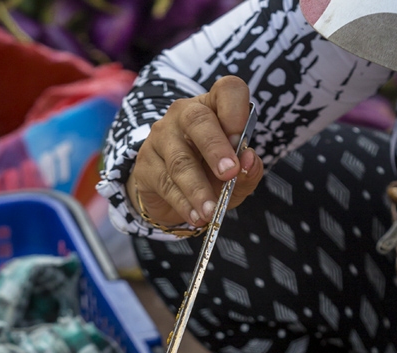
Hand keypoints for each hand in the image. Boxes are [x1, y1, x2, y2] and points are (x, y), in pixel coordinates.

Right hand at [126, 76, 263, 229]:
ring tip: (210, 211)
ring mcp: (161, 136)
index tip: (241, 138)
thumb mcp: (239, 177)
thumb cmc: (213, 178)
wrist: (177, 200)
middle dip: (215, 148)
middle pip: (198, 120)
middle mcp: (184, 114)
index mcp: (214, 108)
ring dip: (198, 188)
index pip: (228, 91)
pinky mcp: (145, 164)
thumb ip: (250, 170)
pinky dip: (183, 203)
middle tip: (229, 173)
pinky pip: (165, 183)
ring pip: (180, 160)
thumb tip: (250, 161)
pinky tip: (196, 217)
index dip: (236, 110)